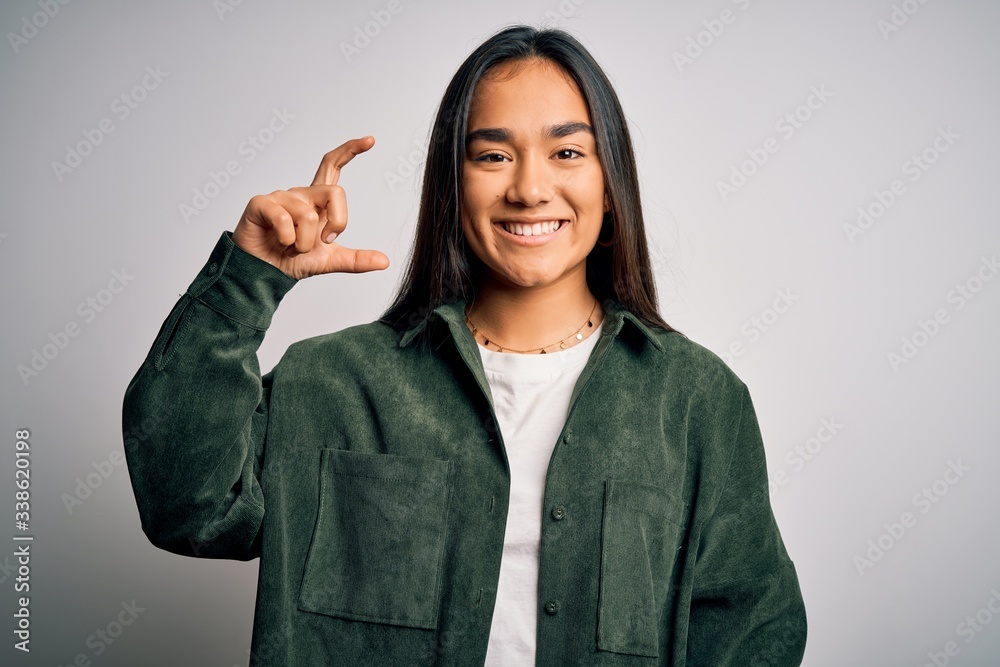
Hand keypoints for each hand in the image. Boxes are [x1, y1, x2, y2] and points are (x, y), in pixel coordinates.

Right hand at [231, 136, 389, 279]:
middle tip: (324, 241)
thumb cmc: (292, 259)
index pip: (333, 166)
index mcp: (317, 201)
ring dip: (305, 242)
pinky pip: (285, 219)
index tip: (370, 140)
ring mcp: (281, 196)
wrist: (264, 272)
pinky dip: (287, 239)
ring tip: (291, 246)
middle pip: (335, 192)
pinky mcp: (261, 203)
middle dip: (338, 223)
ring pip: (309, 215)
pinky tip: (278, 242)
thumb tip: (385, 261)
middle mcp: (301, 194)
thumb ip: (356, 259)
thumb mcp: (329, 260)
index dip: (350, 150)